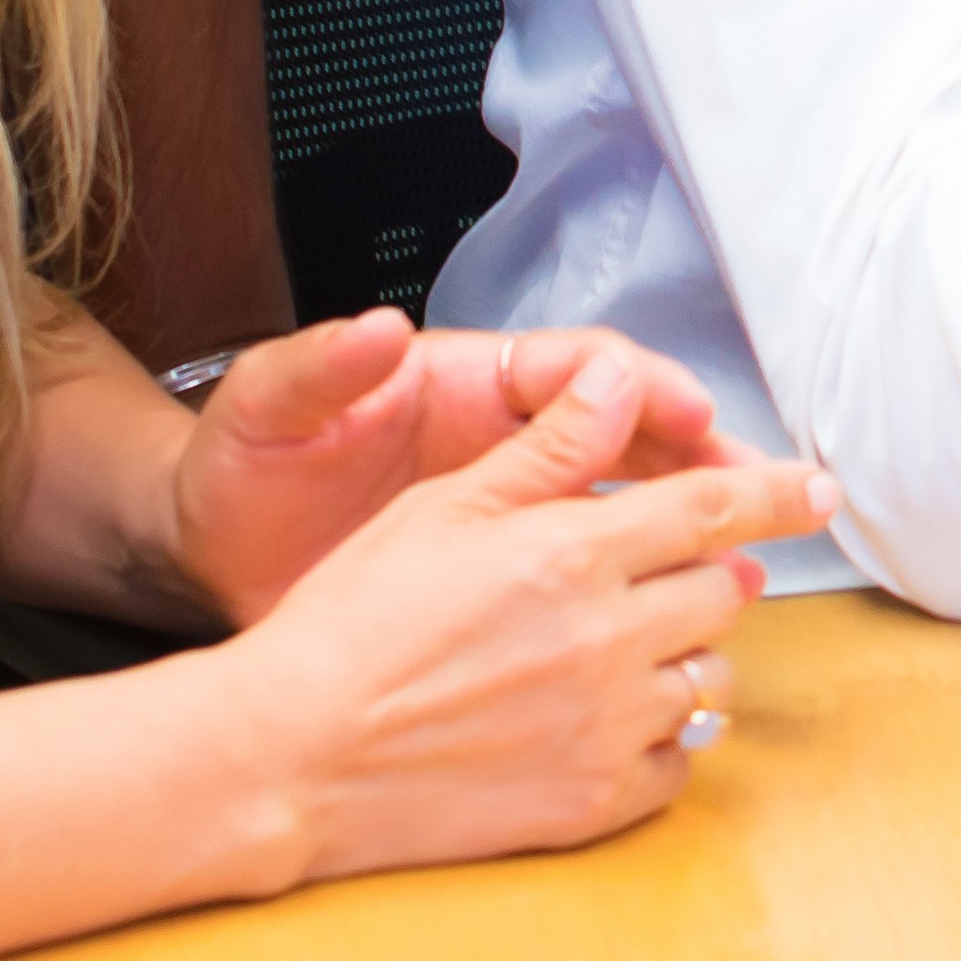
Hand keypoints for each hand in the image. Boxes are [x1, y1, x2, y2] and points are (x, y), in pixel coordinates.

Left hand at [153, 312, 731, 629]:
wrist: (198, 555)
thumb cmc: (236, 469)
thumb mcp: (265, 410)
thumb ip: (321, 369)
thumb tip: (379, 328)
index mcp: (459, 387)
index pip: (574, 370)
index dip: (639, 388)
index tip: (687, 408)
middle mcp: (498, 442)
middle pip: (627, 435)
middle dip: (698, 458)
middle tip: (762, 488)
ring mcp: (504, 514)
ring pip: (623, 508)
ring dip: (687, 527)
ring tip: (749, 563)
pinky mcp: (494, 583)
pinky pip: (586, 577)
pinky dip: (636, 598)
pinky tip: (677, 633)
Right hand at [186, 355, 833, 892]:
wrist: (291, 756)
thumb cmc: (350, 624)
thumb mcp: (443, 508)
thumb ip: (549, 448)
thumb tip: (619, 380)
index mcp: (574, 553)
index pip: (716, 510)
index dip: (778, 495)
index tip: (817, 491)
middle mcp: (608, 640)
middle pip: (724, 592)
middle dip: (708, 573)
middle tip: (661, 574)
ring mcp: (608, 727)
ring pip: (709, 679)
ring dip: (684, 654)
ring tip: (621, 649)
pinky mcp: (593, 802)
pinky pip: (678, 763)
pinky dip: (662, 738)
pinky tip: (609, 720)